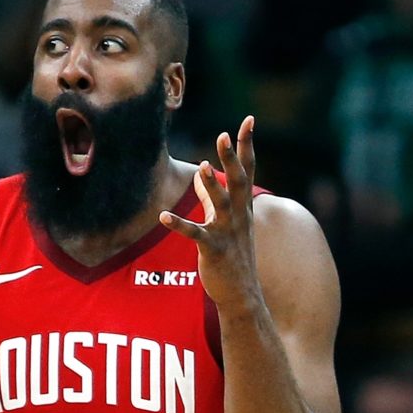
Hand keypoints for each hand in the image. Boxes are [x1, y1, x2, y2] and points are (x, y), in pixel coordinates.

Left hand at [160, 116, 260, 309]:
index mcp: (242, 206)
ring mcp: (228, 233)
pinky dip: (180, 225)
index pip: (246, 169)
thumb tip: (201, 175)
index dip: (247, 145)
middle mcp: (239, 216)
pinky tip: (163, 216)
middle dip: (231, 158)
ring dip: (211, 186)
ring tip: (200, 167)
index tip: (249, 119)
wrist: (242, 293)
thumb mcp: (225, 222)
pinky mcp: (213, 250)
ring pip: (221, 205)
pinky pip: (196, 235)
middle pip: (237, 181)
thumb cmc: (233, 254)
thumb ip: (212, 197)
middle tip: (223, 135)